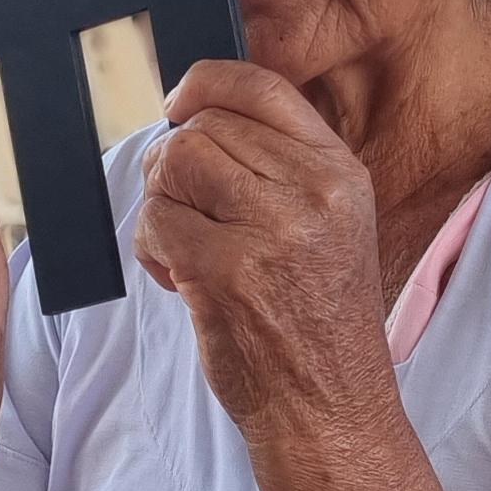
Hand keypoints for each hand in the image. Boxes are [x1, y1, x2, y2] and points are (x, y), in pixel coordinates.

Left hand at [135, 61, 392, 431]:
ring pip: (175, 166)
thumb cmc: (317, 323)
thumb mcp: (330, 226)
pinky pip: (156, 221)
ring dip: (162, 204)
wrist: (329, 407)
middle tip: (185, 213)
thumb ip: (280, 168)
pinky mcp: (227, 270)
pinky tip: (179, 277)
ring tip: (184, 248)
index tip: (177, 105)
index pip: (262, 87)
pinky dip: (150, 246)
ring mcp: (272, 230)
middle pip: (204, 128)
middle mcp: (313, 193)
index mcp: (339, 173)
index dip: (204, 84)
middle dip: (174, 166)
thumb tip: (197, 119)